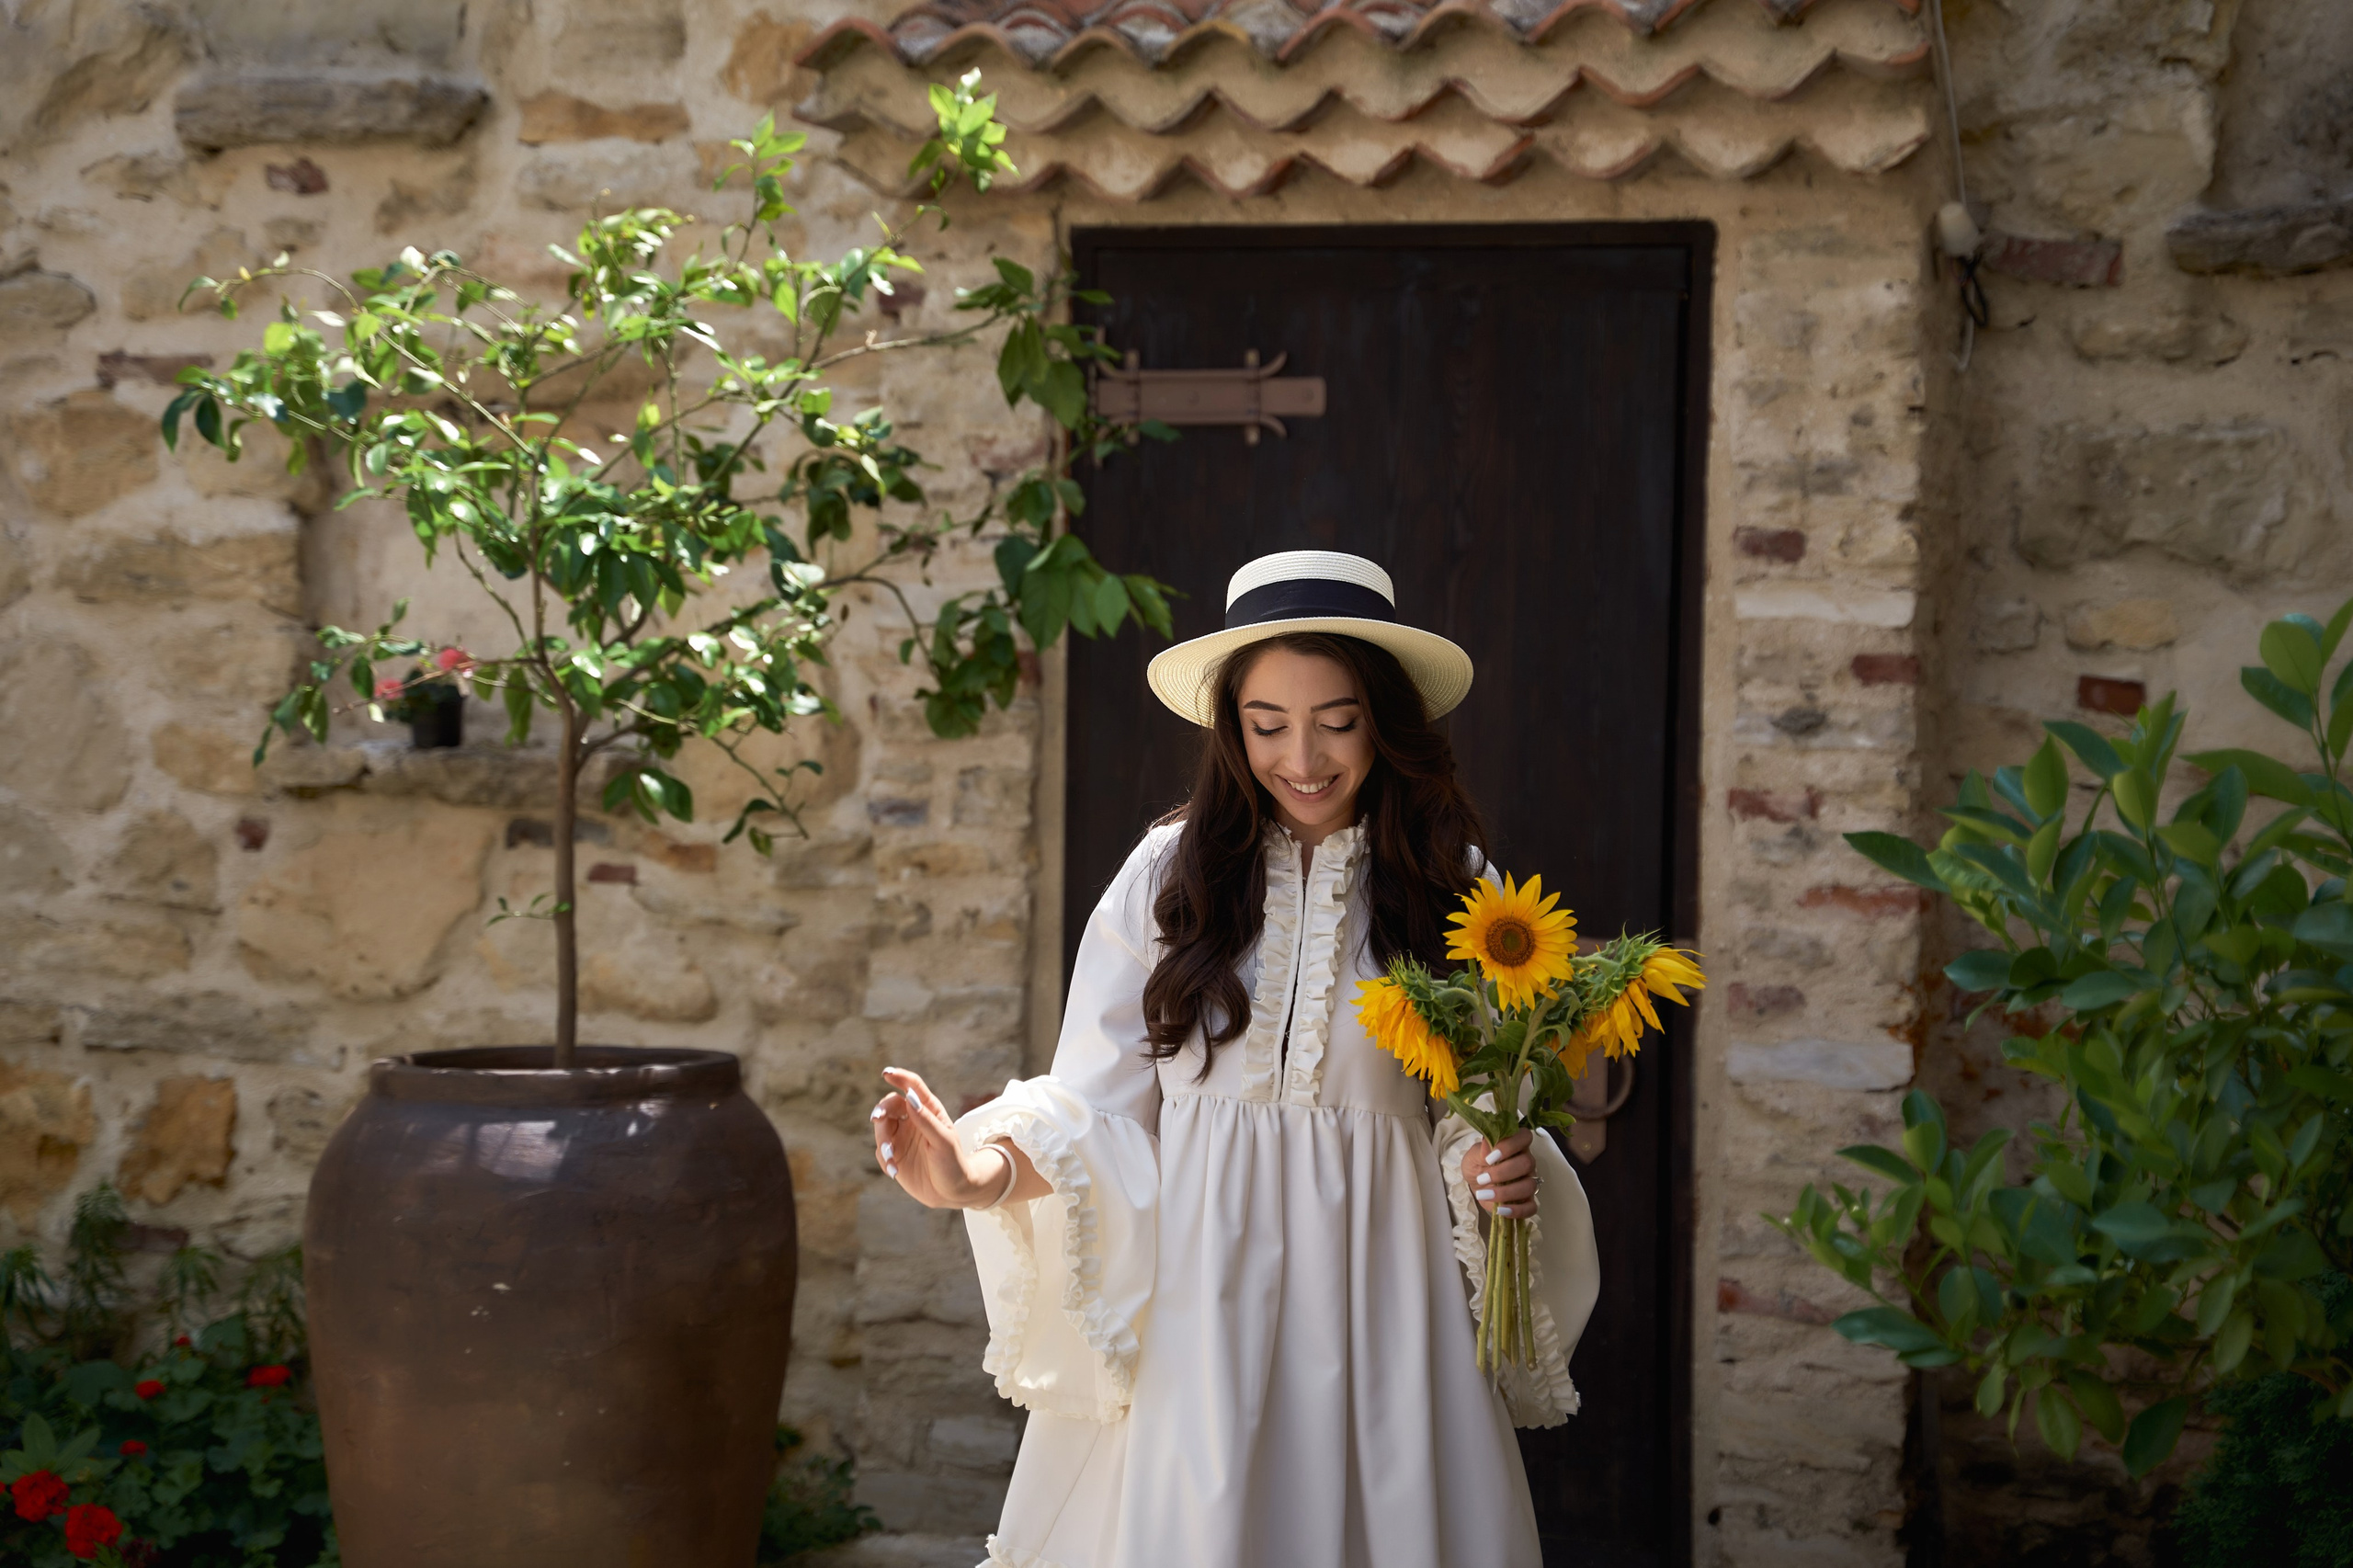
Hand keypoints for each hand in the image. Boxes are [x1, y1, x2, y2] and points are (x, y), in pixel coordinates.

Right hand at [871, 1067, 1014, 1210]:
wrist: (952, 1192)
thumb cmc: (953, 1162)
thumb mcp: (943, 1140)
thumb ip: (926, 1120)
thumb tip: (909, 1097)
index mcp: (928, 1110)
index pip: (912, 1087)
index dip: (900, 1077)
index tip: (887, 1073)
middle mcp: (912, 1119)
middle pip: (890, 1105)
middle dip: (881, 1110)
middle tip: (877, 1118)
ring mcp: (901, 1137)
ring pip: (881, 1128)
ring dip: (882, 1140)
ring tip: (891, 1158)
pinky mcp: (894, 1154)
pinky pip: (881, 1151)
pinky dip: (884, 1159)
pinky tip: (895, 1171)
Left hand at [1462, 1130, 1537, 1218]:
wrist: (1475, 1183)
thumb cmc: (1477, 1164)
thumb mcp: (1474, 1155)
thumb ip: (1482, 1149)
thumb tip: (1489, 1145)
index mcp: (1516, 1145)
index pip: (1525, 1136)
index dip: (1509, 1146)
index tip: (1489, 1158)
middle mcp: (1526, 1161)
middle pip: (1527, 1163)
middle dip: (1503, 1172)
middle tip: (1482, 1178)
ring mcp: (1529, 1181)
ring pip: (1529, 1186)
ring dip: (1506, 1192)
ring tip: (1484, 1194)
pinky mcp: (1527, 1200)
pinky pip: (1531, 1207)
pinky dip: (1517, 1211)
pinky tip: (1500, 1210)